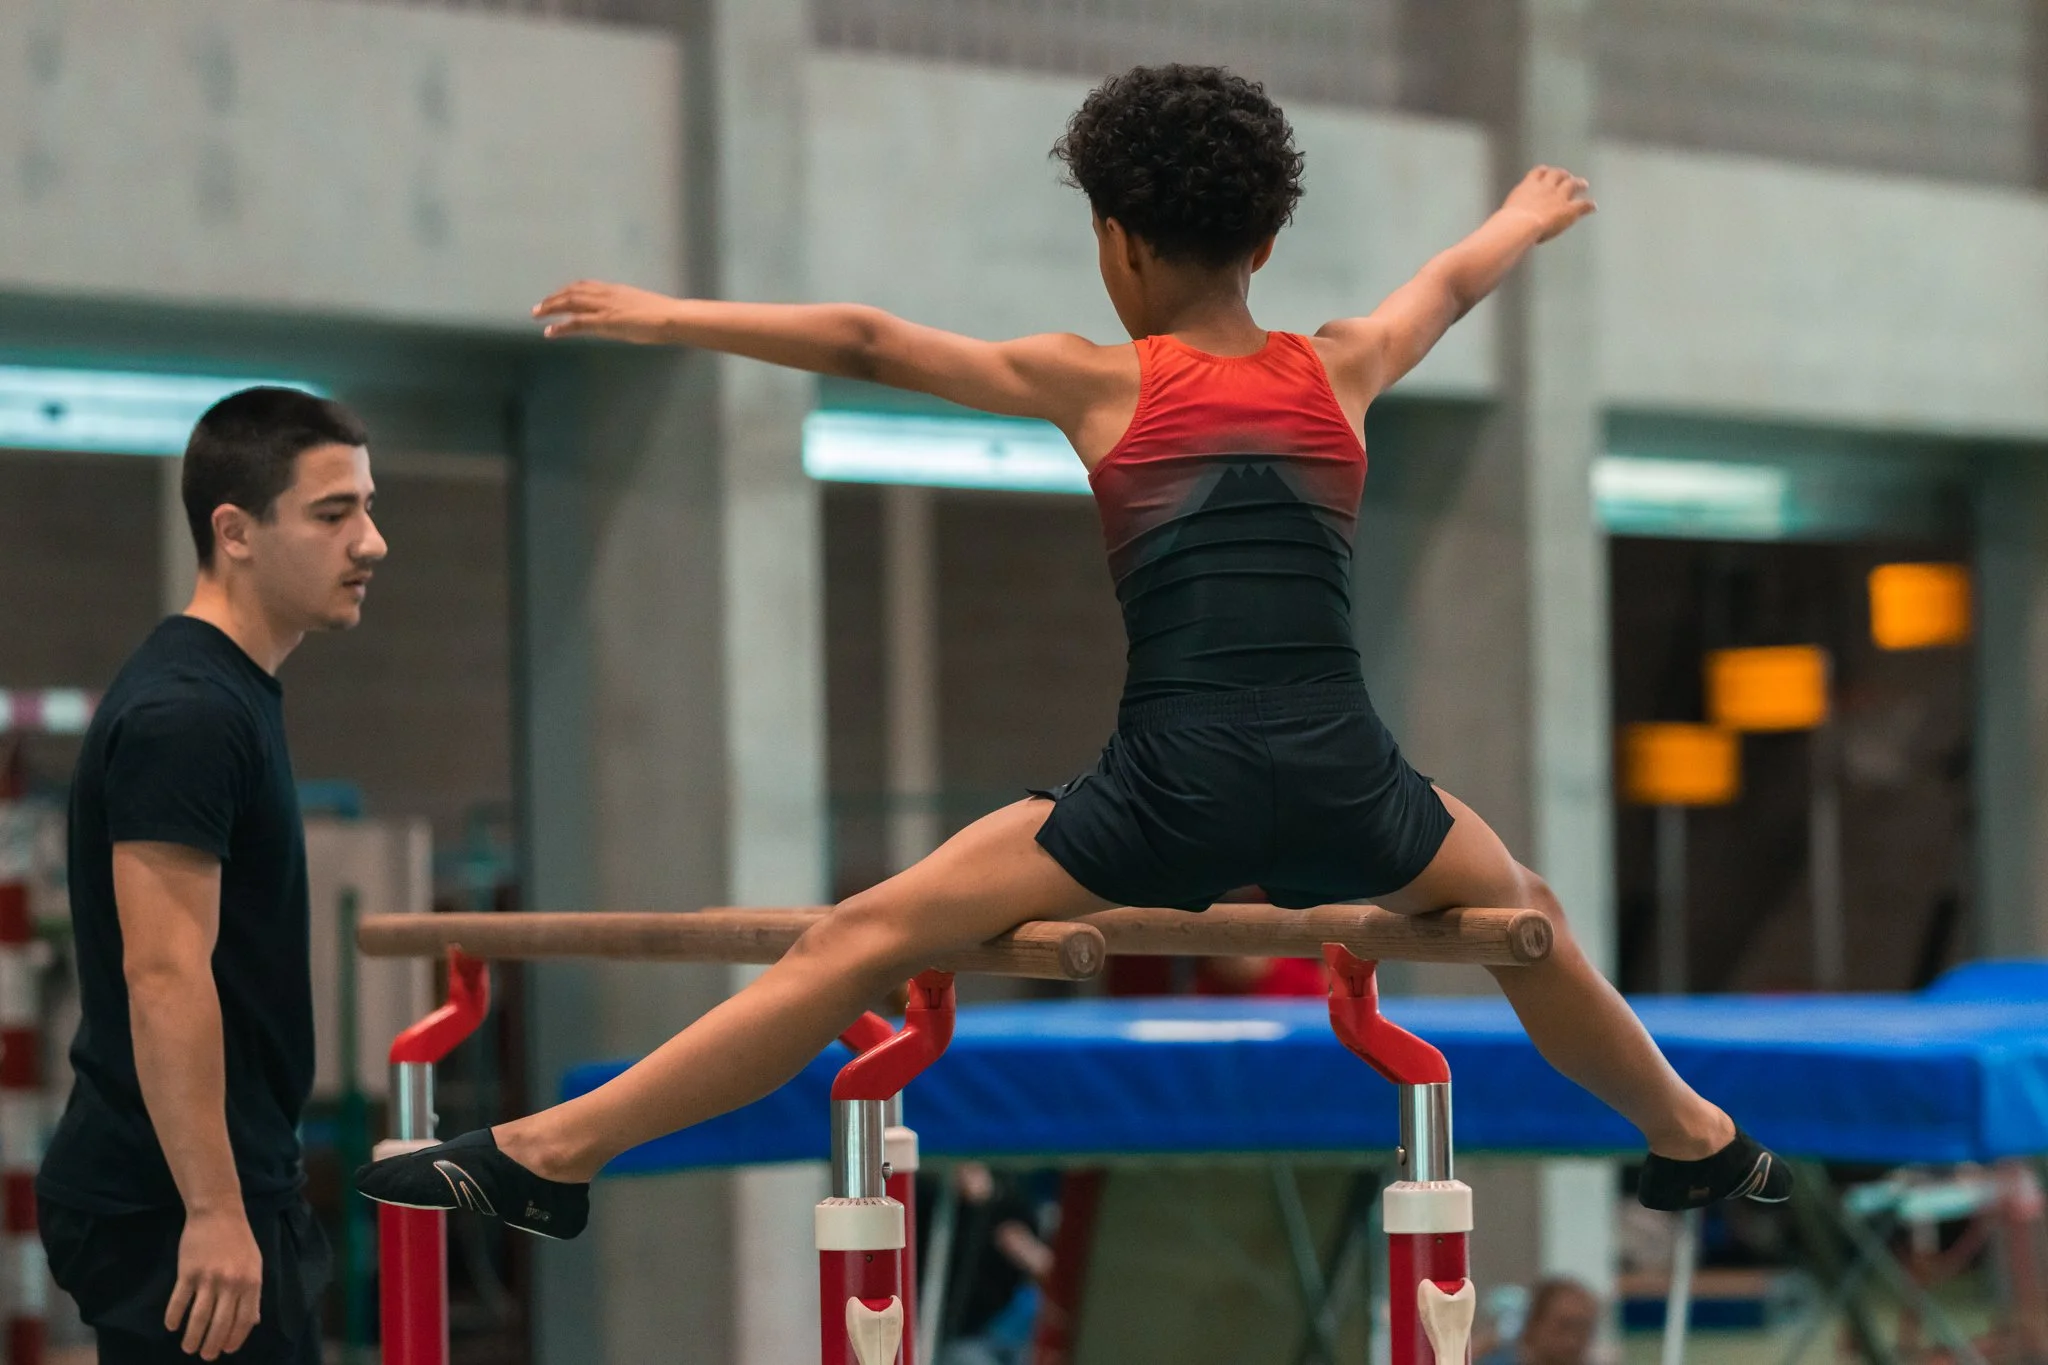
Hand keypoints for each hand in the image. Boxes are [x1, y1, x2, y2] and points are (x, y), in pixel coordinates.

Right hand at [166, 1207, 262, 1359]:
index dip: (236, 1338)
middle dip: (213, 1344)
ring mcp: (209, 1278)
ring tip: (188, 1348)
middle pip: (221, 1323)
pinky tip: (172, 1326)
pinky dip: (174, 1316)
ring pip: (199, 1317)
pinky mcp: (188, 1272)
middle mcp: (231, 1283)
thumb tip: (254, 1321)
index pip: (245, 1319)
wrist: (219, 1212)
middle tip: (205, 1355)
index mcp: (252, 1282)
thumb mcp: (255, 1265)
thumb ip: (253, 1294)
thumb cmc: (239, 1240)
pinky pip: (179, 1301)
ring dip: (193, 1337)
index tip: (227, 1350)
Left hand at [531, 280, 682, 342]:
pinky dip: (561, 326)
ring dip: (551, 307)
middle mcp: (605, 294)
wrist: (671, 317)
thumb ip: (624, 309)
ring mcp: (604, 307)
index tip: (557, 295)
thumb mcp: (638, 307)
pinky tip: (550, 331)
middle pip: (572, 292)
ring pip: (570, 303)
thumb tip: (618, 316)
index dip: (567, 290)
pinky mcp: (604, 321)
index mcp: (615, 290)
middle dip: (553, 298)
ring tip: (537, 314)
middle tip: (539, 307)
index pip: (584, 285)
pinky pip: (577, 322)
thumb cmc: (663, 315)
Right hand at [1501, 165, 1595, 241]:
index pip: (1539, 172)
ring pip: (1572, 184)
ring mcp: (1558, 196)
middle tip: (1568, 177)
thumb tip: (1499, 232)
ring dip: (1579, 183)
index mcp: (1528, 186)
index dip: (1544, 172)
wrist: (1519, 224)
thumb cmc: (1506, 225)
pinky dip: (1589, 205)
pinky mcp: (1568, 209)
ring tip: (1583, 184)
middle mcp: (1545, 187)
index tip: (1546, 172)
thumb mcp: (1504, 217)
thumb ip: (1508, 218)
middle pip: (1557, 174)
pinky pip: (1583, 204)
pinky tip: (1593, 207)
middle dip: (1563, 175)